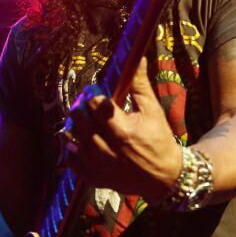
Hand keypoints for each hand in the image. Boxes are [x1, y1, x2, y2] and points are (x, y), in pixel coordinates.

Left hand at [65, 58, 182, 198]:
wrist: (164, 177)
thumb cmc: (159, 140)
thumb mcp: (153, 111)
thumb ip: (140, 85)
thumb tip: (138, 58)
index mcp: (123, 131)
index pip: (96, 106)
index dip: (94, 97)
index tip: (96, 94)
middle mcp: (108, 150)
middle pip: (81, 121)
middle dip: (82, 110)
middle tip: (87, 106)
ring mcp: (99, 167)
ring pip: (73, 140)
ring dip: (74, 127)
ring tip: (83, 121)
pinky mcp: (95, 179)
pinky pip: (72, 161)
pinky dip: (71, 150)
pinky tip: (77, 142)